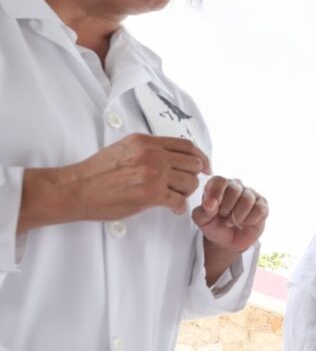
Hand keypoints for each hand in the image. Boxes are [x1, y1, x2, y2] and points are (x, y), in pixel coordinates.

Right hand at [19, 134, 209, 231]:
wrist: (76, 189)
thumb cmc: (95, 173)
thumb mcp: (123, 149)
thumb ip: (147, 150)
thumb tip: (168, 155)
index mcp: (145, 142)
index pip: (186, 145)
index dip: (201, 157)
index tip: (205, 166)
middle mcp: (151, 154)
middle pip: (193, 163)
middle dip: (193, 177)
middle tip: (185, 186)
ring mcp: (152, 173)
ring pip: (190, 182)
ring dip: (186, 193)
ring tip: (175, 197)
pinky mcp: (150, 194)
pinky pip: (179, 201)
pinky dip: (179, 207)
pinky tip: (172, 208)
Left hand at [193, 176, 268, 252]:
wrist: (228, 241)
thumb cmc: (214, 226)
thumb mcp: (202, 221)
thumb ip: (203, 211)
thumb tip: (210, 204)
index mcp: (218, 185)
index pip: (220, 180)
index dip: (216, 192)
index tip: (210, 207)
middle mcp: (235, 186)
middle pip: (234, 189)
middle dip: (227, 208)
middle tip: (223, 216)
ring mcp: (250, 194)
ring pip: (247, 200)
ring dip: (238, 216)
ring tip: (232, 222)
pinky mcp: (262, 205)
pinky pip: (259, 209)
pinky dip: (250, 220)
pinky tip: (245, 223)